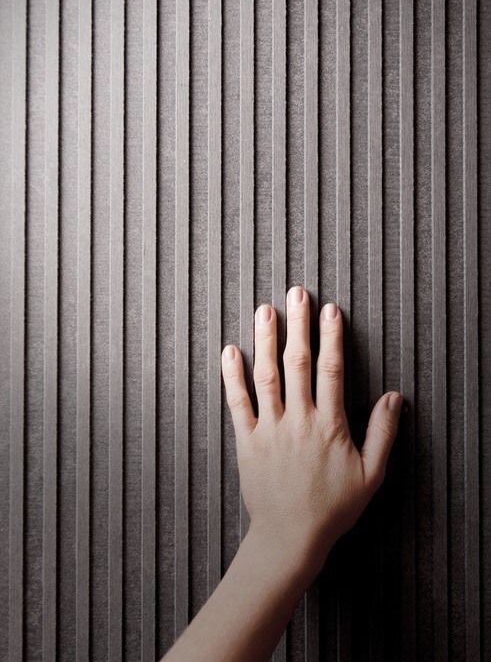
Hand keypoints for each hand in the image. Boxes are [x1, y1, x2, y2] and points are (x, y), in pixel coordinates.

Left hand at [221, 286, 402, 580]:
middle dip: (298, 324)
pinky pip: (237, 403)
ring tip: (263, 310)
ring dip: (265, 340)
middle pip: (297, 363)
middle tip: (296, 293)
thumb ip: (383, 433)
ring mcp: (269, 428)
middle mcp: (298, 420)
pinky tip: (229, 350)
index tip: (330, 310)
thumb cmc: (333, 507)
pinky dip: (232, 376)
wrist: (290, 536)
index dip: (331, 337)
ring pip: (266, 376)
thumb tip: (395, 397)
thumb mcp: (372, 474)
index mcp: (329, 425)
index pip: (331, 370)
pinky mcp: (247, 441)